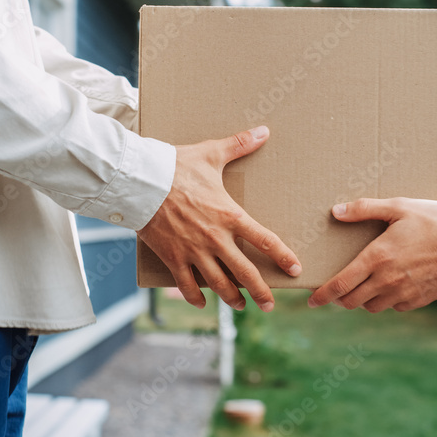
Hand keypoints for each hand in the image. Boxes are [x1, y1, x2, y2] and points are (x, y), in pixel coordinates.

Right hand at [138, 126, 301, 311]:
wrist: (141, 181)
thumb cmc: (176, 166)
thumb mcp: (211, 154)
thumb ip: (239, 145)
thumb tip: (264, 130)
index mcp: (230, 215)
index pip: (265, 240)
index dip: (283, 257)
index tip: (295, 269)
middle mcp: (215, 239)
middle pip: (245, 273)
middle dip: (261, 292)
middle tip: (270, 305)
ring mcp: (193, 251)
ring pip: (218, 285)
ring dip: (232, 299)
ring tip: (240, 306)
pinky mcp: (172, 258)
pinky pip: (186, 285)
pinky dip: (195, 297)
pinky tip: (202, 303)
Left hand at [307, 198, 436, 312]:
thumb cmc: (436, 222)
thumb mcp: (399, 207)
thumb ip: (364, 209)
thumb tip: (335, 212)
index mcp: (377, 258)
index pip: (340, 284)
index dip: (322, 295)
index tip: (311, 301)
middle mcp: (387, 281)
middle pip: (351, 301)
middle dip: (340, 297)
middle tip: (338, 289)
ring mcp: (403, 293)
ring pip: (372, 307)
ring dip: (363, 299)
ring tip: (365, 285)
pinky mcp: (419, 301)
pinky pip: (394, 307)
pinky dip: (387, 300)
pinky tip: (392, 285)